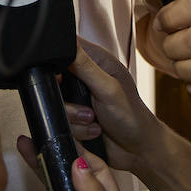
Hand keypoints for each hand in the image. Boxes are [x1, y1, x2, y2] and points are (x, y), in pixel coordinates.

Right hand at [50, 40, 163, 172]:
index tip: (61, 79)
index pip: (66, 47)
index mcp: (96, 60)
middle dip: (65, 99)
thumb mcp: (108, 88)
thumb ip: (85, 65)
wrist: (137, 150)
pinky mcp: (74, 116)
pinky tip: (92, 130)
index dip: (57, 62)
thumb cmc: (132, 116)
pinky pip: (59, 121)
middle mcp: (84, 76)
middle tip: (85, 107)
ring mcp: (78, 98)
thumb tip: (67, 41)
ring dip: (73, 117)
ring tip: (93, 119)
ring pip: (54, 103)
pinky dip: (75, 129)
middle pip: (53, 78)